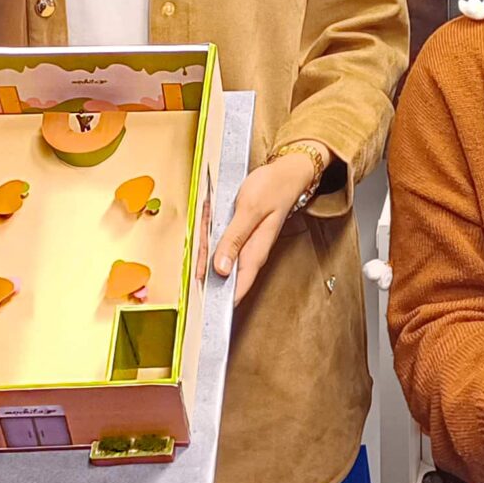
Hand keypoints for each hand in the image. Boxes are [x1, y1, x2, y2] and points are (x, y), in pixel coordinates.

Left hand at [211, 149, 320, 298]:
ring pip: (218, 255)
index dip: (222, 301)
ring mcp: (245, 243)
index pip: (238, 286)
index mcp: (255, 251)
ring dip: (206, 248)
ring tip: (201, 235)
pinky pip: (220, 241)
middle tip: (195, 259)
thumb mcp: (250, 210)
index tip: (206, 310)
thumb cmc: (273, 188)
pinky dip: (210, 235)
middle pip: (222, 271)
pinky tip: (207, 226)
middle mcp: (250, 251)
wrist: (288, 172)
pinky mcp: (240, 233)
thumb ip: (234, 239)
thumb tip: (221, 269)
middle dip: (205, 267)